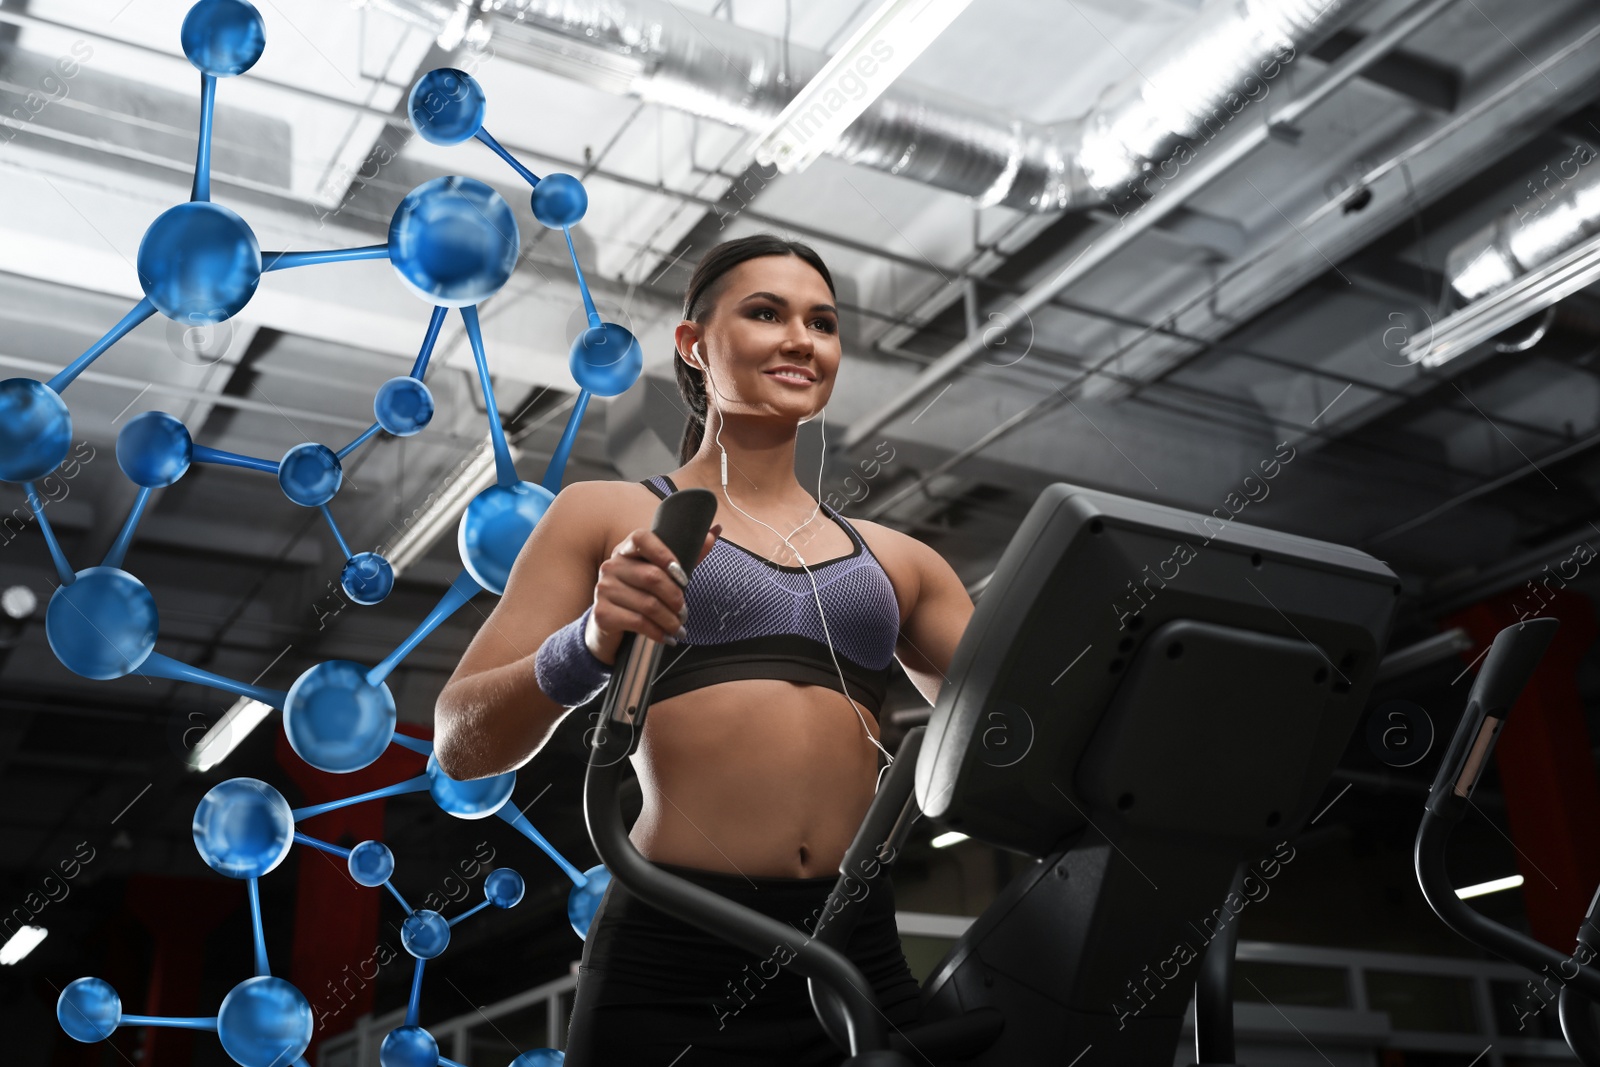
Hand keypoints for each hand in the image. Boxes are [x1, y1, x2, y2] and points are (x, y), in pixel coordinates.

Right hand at [585, 522, 720, 664]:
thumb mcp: (662, 575)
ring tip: (679, 628)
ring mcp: (604, 589)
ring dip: (670, 620)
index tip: (682, 576)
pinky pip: (638, 622)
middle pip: (652, 576)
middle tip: (684, 611)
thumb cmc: (641, 596)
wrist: (611, 627)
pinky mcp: (602, 613)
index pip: (642, 538)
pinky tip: (666, 637)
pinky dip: (658, 632)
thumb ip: (687, 554)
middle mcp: (611, 566)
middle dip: (675, 597)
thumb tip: (715, 530)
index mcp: (626, 550)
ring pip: (648, 604)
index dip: (664, 554)